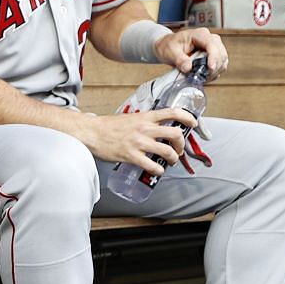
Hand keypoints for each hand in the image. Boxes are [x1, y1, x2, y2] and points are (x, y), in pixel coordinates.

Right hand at [79, 107, 196, 176]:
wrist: (91, 132)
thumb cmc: (107, 126)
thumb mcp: (129, 118)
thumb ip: (143, 122)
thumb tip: (154, 128)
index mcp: (145, 117)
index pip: (172, 112)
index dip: (187, 117)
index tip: (193, 123)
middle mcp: (145, 128)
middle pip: (175, 134)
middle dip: (182, 145)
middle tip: (179, 150)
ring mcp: (139, 142)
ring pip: (167, 151)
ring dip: (173, 158)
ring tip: (170, 162)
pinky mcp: (131, 155)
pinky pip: (152, 165)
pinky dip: (159, 170)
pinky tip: (157, 170)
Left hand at [159, 26, 227, 76]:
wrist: (167, 47)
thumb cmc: (169, 45)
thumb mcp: (170, 52)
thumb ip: (179, 60)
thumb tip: (188, 68)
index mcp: (200, 34)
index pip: (212, 44)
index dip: (213, 57)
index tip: (210, 68)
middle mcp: (210, 39)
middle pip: (221, 53)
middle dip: (214, 67)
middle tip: (202, 76)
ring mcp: (214, 47)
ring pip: (223, 61)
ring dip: (215, 71)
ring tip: (202, 77)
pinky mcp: (214, 56)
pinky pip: (220, 66)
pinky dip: (214, 73)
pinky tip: (204, 77)